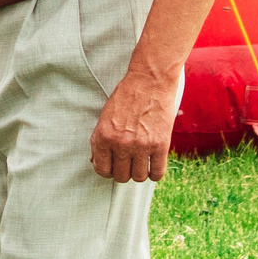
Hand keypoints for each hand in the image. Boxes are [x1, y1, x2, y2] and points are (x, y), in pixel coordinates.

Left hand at [92, 64, 182, 182]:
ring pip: (138, 177)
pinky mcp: (160, 145)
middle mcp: (121, 144)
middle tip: (129, 162)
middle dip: (124, 171)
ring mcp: (141, 145)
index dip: (108, 170)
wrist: (150, 81)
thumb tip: (96, 162)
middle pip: (121, 176)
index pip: (102, 170)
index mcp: (104, 137)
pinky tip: (153, 165)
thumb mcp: (105, 117)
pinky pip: (157, 173)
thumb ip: (100, 141)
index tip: (114, 166)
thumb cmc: (126, 97)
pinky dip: (155, 173)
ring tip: (141, 162)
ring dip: (140, 172)